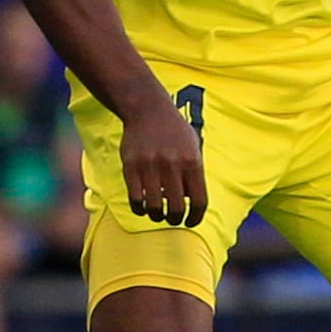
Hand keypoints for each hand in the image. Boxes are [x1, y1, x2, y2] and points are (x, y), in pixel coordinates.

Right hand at [119, 97, 205, 227]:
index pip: (199, 201)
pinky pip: (135, 199)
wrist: (148, 109)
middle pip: (176, 208)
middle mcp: (172, 165)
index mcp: (192, 162)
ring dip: (156, 216)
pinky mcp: (131, 166)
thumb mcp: (194, 147)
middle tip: (172, 218)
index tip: (190, 222)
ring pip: (153, 207)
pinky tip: (142, 206)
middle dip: (175, 219)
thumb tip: (192, 202)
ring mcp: (150, 166)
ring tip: (157, 213)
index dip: (196, 217)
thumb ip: (195, 173)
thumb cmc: (175, 132)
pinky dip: (139, 208)